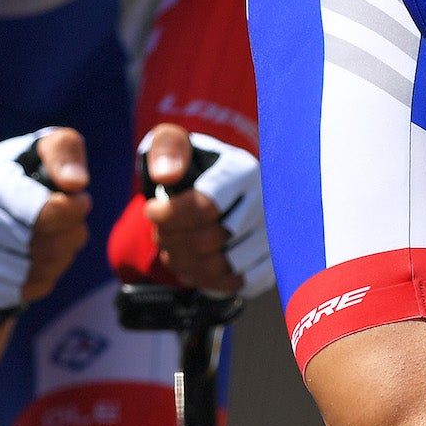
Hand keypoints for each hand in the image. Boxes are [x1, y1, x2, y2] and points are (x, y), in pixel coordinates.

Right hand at [0, 128, 89, 308]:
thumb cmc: (18, 171)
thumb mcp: (42, 146)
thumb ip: (63, 153)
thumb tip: (76, 183)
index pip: (47, 215)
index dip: (74, 210)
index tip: (77, 199)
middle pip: (47, 249)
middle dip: (70, 235)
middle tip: (68, 222)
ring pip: (38, 274)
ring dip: (59, 258)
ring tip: (53, 238)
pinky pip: (21, 292)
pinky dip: (40, 278)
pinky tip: (37, 258)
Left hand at [139, 125, 274, 296]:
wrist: (221, 184)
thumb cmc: (195, 165)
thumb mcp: (175, 143)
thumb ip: (167, 149)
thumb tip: (166, 175)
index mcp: (243, 171)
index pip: (205, 206)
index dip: (170, 215)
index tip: (152, 211)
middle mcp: (266, 202)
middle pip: (208, 241)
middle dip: (171, 240)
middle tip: (160, 232)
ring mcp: (272, 234)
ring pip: (221, 267)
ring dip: (184, 263)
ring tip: (172, 248)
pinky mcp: (272, 260)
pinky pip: (238, 283)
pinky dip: (208, 281)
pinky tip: (193, 266)